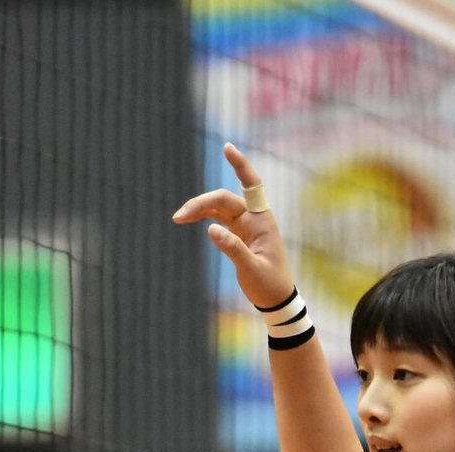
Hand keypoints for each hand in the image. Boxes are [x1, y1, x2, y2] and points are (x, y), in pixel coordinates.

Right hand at [173, 143, 294, 309]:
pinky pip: (217, 217)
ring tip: (178, 218)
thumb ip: (233, 249)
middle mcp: (253, 218)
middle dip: (201, 203)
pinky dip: (203, 217)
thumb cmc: (269, 285)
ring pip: (217, 207)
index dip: (240, 165)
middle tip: (179, 217)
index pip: (251, 185)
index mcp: (262, 220)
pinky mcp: (237, 234)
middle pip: (223, 198)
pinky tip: (188, 219)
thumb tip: (210, 229)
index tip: (227, 148)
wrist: (276, 300)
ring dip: (198, 209)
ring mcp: (244, 224)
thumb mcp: (251, 269)